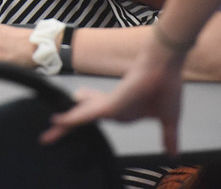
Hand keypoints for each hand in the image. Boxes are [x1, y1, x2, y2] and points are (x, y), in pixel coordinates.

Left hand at [42, 36, 185, 154]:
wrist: (165, 66)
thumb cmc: (166, 86)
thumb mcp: (168, 119)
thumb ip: (168, 137)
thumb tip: (173, 155)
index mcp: (122, 112)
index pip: (97, 119)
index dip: (81, 122)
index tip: (66, 126)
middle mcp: (112, 108)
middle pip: (84, 118)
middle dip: (67, 126)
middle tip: (47, 138)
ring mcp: (110, 105)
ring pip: (81, 116)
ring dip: (66, 122)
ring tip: (48, 130)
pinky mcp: (111, 103)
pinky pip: (87, 114)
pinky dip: (73, 118)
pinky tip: (58, 121)